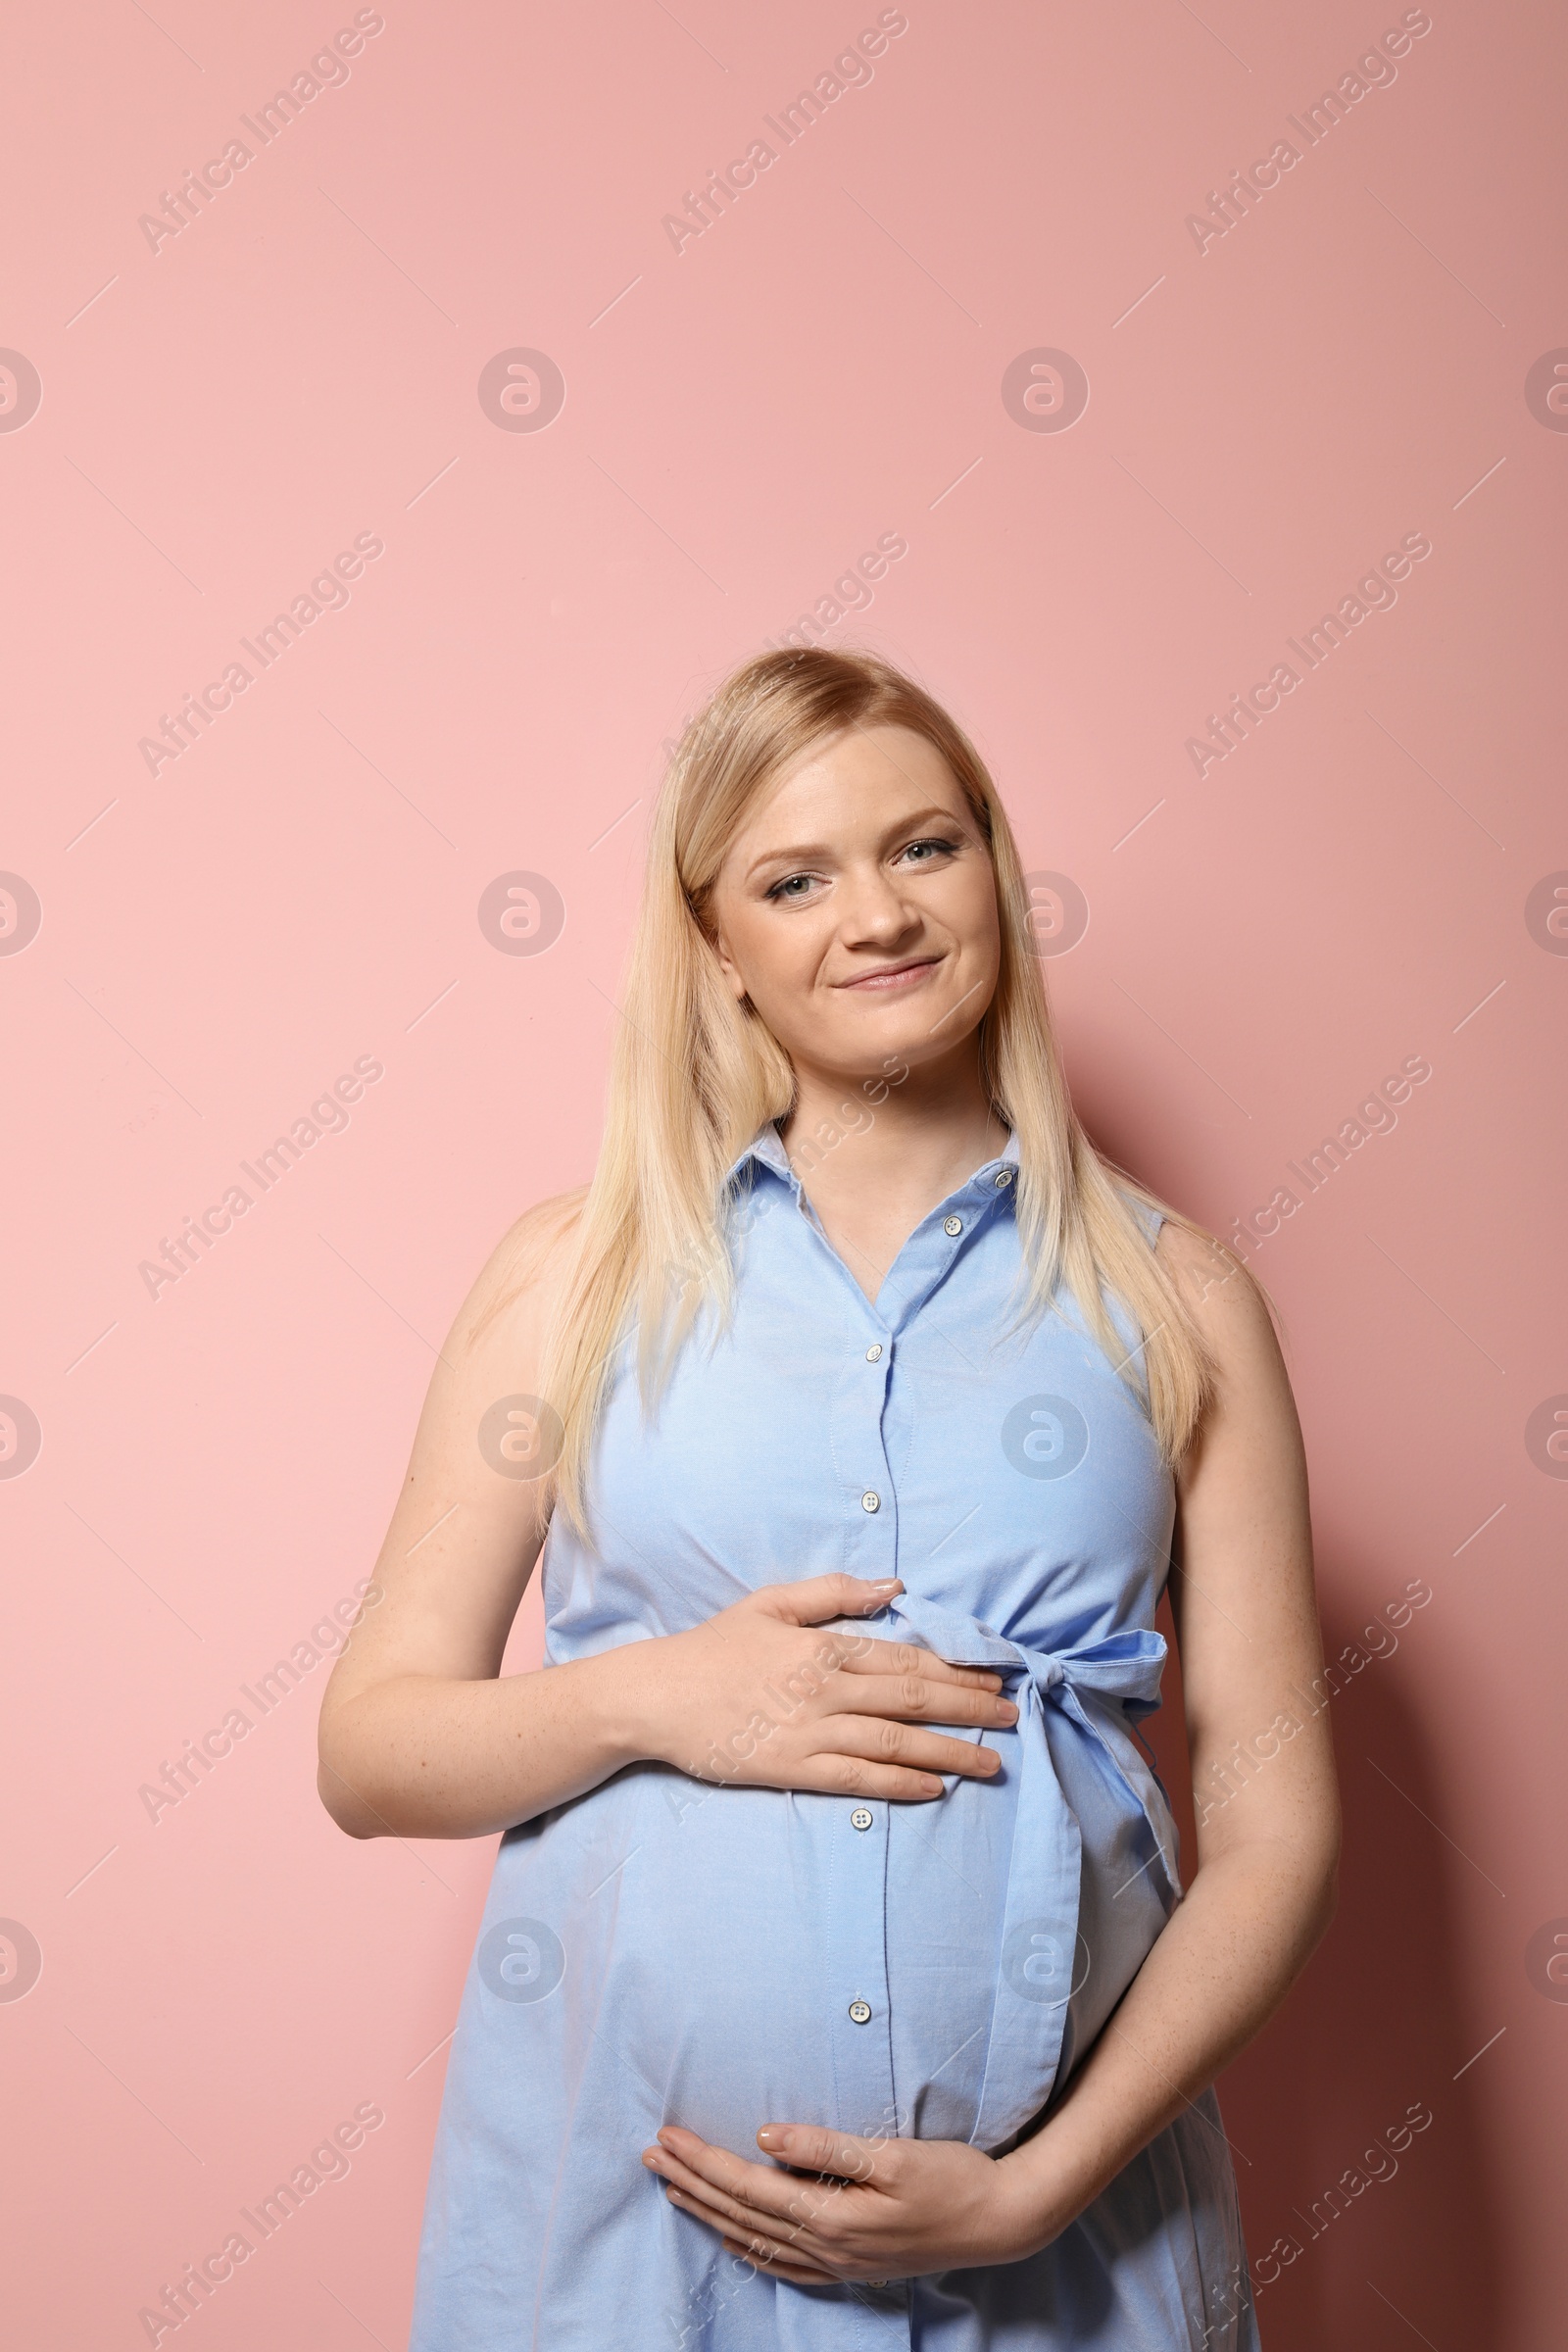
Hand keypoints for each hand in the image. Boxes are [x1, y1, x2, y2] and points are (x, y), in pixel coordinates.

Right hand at [633, 1574, 1016, 1801]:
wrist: (654, 1697)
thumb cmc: (713, 1648)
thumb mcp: (770, 1603)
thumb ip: (834, 1593)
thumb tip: (895, 1586)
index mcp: (822, 1647)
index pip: (904, 1660)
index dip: (956, 1670)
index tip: (996, 1676)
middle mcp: (823, 1691)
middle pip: (911, 1702)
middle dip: (968, 1709)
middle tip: (1011, 1716)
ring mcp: (809, 1735)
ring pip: (894, 1744)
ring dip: (948, 1753)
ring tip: (990, 1761)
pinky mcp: (792, 1771)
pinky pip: (857, 1779)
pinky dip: (900, 1783)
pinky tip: (933, 1788)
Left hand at [641, 2120, 1045, 2282]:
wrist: (1000, 2221)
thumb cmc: (951, 2178)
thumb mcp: (892, 2154)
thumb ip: (824, 2147)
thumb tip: (765, 2138)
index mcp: (830, 2216)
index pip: (746, 2187)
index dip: (702, 2161)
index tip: (666, 2136)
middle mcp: (825, 2247)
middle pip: (741, 2214)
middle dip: (690, 2183)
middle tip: (649, 2155)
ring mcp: (838, 2262)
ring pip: (754, 2240)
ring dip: (709, 2213)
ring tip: (672, 2190)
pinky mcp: (852, 2265)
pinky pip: (784, 2265)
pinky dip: (748, 2250)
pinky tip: (732, 2239)